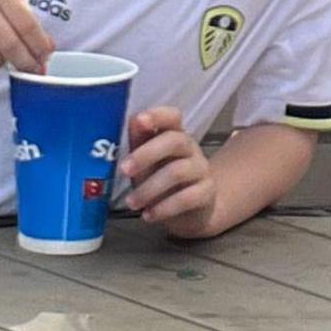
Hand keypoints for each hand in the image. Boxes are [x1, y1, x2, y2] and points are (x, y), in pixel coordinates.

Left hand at [122, 106, 215, 234]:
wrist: (192, 211)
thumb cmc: (161, 180)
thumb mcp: (144, 162)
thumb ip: (138, 142)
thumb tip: (131, 120)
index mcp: (173, 134)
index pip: (172, 116)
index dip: (157, 115)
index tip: (139, 120)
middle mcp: (190, 148)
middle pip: (174, 141)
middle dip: (146, 154)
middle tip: (124, 170)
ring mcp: (201, 170)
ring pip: (178, 172)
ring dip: (149, 189)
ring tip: (132, 203)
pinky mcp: (207, 193)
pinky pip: (187, 198)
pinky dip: (164, 208)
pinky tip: (149, 215)